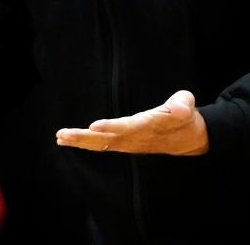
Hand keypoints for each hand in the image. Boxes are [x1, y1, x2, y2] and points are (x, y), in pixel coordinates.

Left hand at [56, 90, 208, 155]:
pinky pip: (103, 145)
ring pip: (102, 144)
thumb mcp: (187, 105)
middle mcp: (136, 137)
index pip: (129, 126)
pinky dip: (86, 143)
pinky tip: (70, 140)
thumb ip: (183, 105)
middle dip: (84, 138)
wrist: (188, 138)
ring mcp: (130, 142)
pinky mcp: (125, 143)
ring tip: (60, 137)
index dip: (112, 127)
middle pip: (107, 139)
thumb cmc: (184, 116)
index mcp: (150, 125)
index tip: (94, 126)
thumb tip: (181, 109)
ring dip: (80, 141)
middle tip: (64, 134)